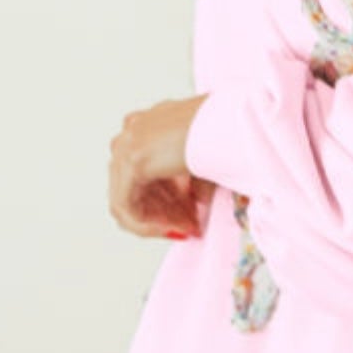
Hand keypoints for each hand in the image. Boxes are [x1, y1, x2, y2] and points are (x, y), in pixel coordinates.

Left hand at [109, 96, 215, 239]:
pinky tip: (168, 229)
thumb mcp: (202, 158)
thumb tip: (197, 202)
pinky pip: (124, 205)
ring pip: (128, 198)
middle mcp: (133, 132)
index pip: (145, 173)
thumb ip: (191, 180)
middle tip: (188, 226)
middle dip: (165, 212)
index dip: (168, 201)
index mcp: (149, 123)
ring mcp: (127, 145)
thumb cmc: (224, 130)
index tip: (187, 216)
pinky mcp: (131, 161)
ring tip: (185, 229)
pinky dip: (145, 223)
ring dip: (158, 219)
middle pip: (136, 186)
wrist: (227, 123)